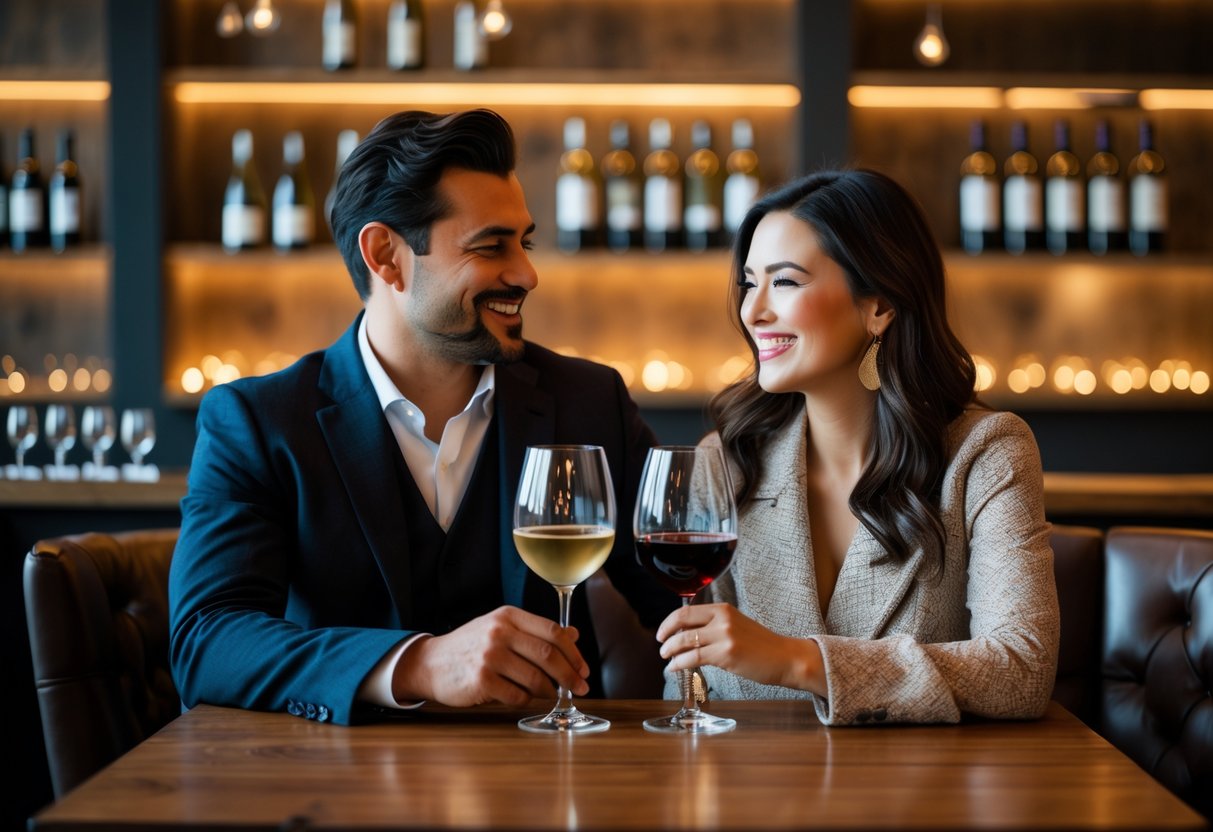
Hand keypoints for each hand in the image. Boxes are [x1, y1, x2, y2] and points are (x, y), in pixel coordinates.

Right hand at [392, 606, 590, 706]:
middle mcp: (499, 632)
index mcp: (508, 616)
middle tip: (580, 688)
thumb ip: (536, 632)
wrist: (431, 663)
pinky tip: (521, 697)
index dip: (574, 653)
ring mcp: (489, 657)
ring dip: (548, 691)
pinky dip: (526, 700)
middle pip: (549, 655)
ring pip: (536, 679)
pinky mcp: (482, 681)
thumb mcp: (502, 629)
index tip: (584, 669)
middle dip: (570, 675)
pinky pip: (518, 696)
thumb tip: (575, 635)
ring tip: (548, 694)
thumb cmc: (471, 647)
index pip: (553, 631)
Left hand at [656, 602, 826, 695]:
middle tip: (661, 646)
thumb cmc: (762, 646)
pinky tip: (675, 668)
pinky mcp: (726, 654)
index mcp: (723, 609)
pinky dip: (679, 664)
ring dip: (670, 651)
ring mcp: (724, 636)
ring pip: (685, 641)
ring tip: (667, 659)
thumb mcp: (736, 627)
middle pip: (682, 621)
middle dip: (665, 635)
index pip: (686, 610)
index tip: (662, 632)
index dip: (669, 622)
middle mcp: (722, 619)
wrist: (785, 658)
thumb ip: (714, 627)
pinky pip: (693, 658)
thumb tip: (687, 635)